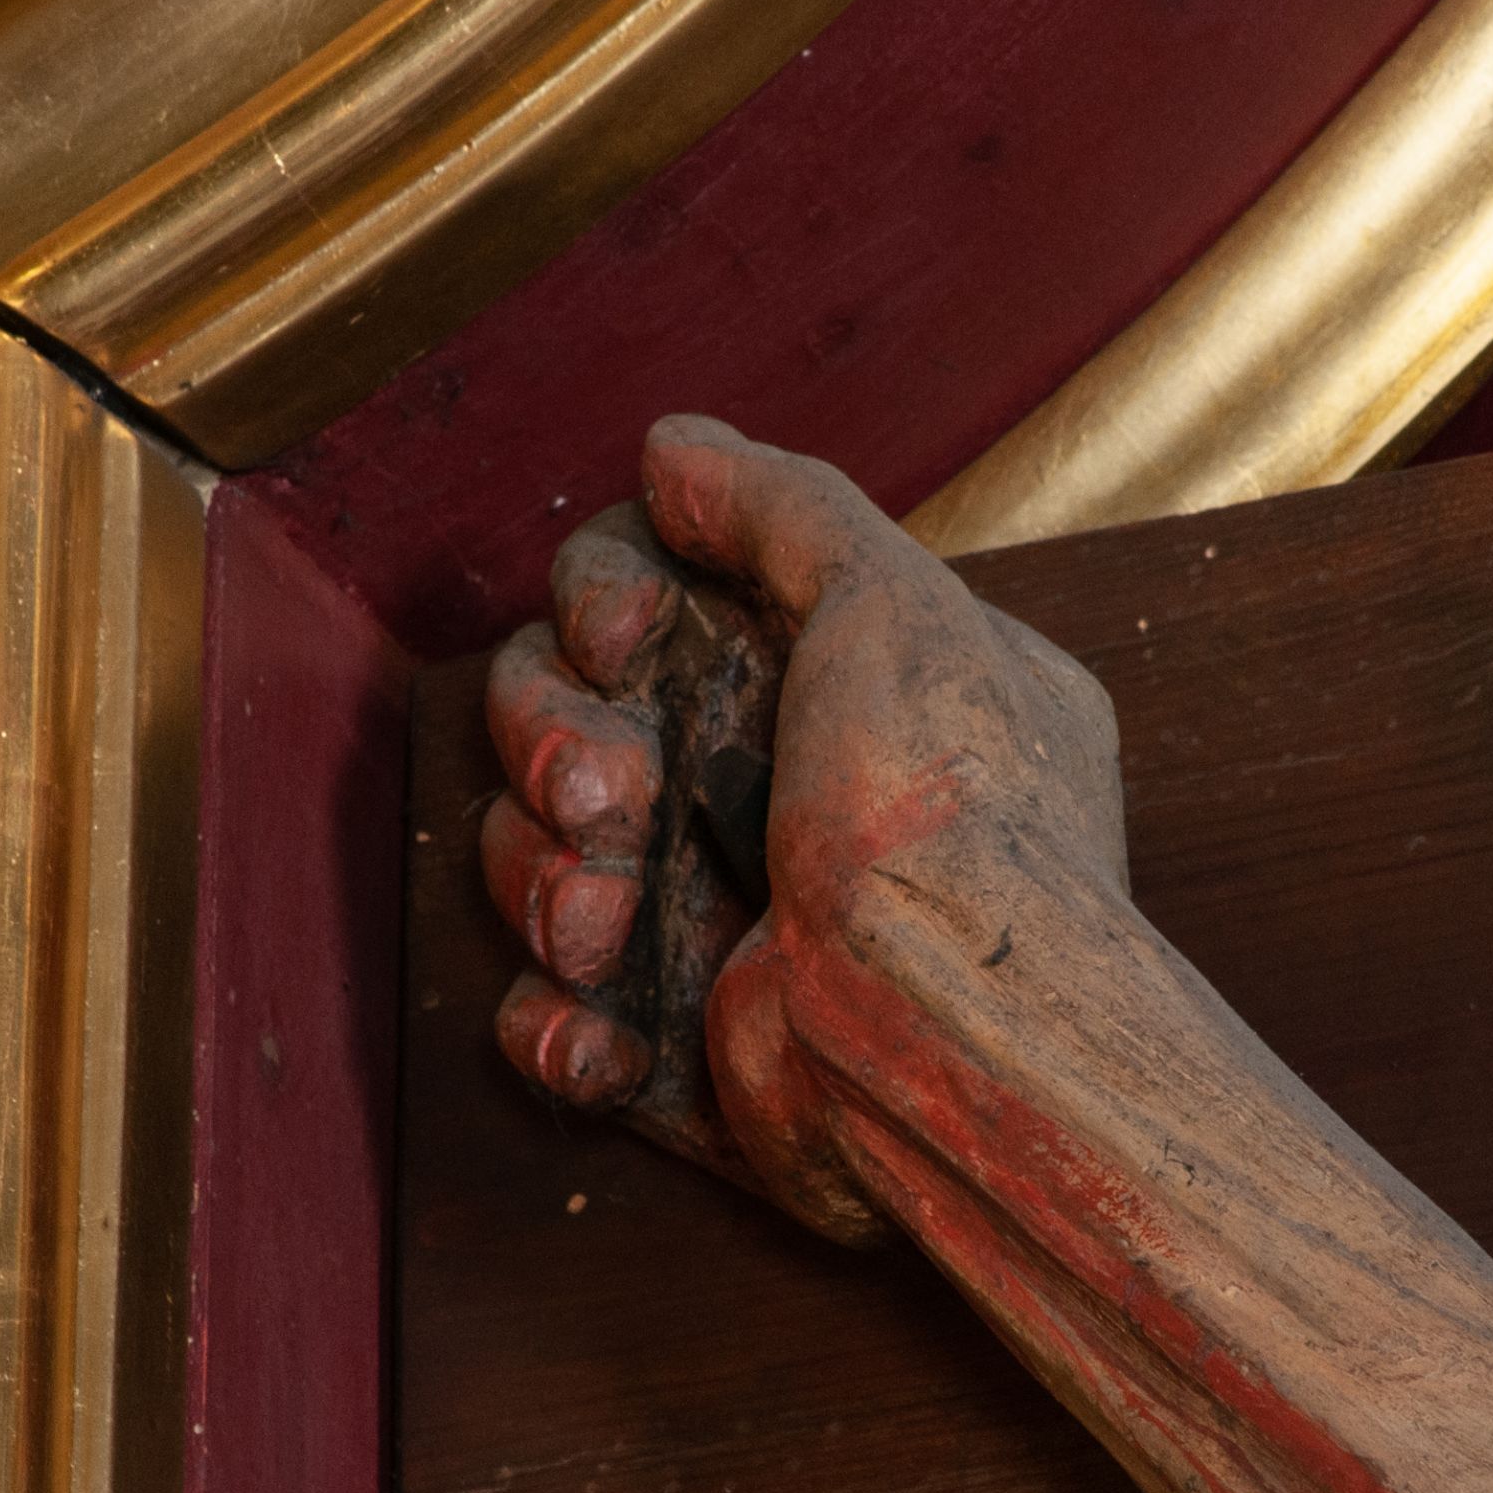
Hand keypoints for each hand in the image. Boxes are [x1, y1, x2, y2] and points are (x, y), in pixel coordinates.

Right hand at [481, 416, 1129, 1241]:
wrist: (953, 1034)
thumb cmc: (947, 815)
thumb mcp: (899, 605)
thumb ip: (785, 509)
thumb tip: (676, 448)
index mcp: (831, 692)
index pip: (655, 602)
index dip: (599, 601)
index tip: (618, 639)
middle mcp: (774, 797)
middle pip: (562, 716)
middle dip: (552, 744)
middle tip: (611, 801)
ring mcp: (719, 919)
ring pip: (538, 857)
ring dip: (549, 882)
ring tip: (608, 928)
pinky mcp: (681, 1044)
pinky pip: (557, 1015)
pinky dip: (560, 1026)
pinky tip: (613, 1041)